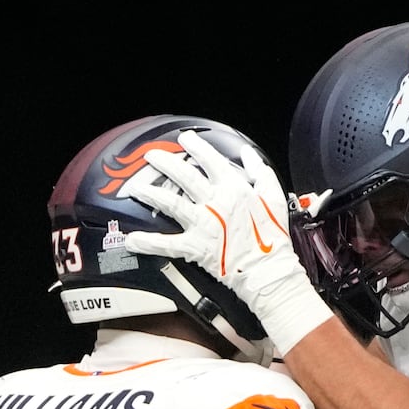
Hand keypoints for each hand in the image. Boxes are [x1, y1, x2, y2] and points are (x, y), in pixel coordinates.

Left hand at [125, 129, 333, 354]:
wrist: (268, 269)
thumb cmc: (273, 236)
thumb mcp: (275, 196)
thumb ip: (260, 171)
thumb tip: (248, 154)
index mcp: (234, 188)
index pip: (211, 160)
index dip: (196, 147)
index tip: (184, 139)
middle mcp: (215, 202)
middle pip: (184, 176)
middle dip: (165, 163)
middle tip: (151, 156)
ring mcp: (203, 224)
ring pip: (172, 203)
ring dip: (152, 194)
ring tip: (136, 188)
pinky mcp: (195, 246)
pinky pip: (168, 243)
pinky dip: (149, 242)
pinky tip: (133, 239)